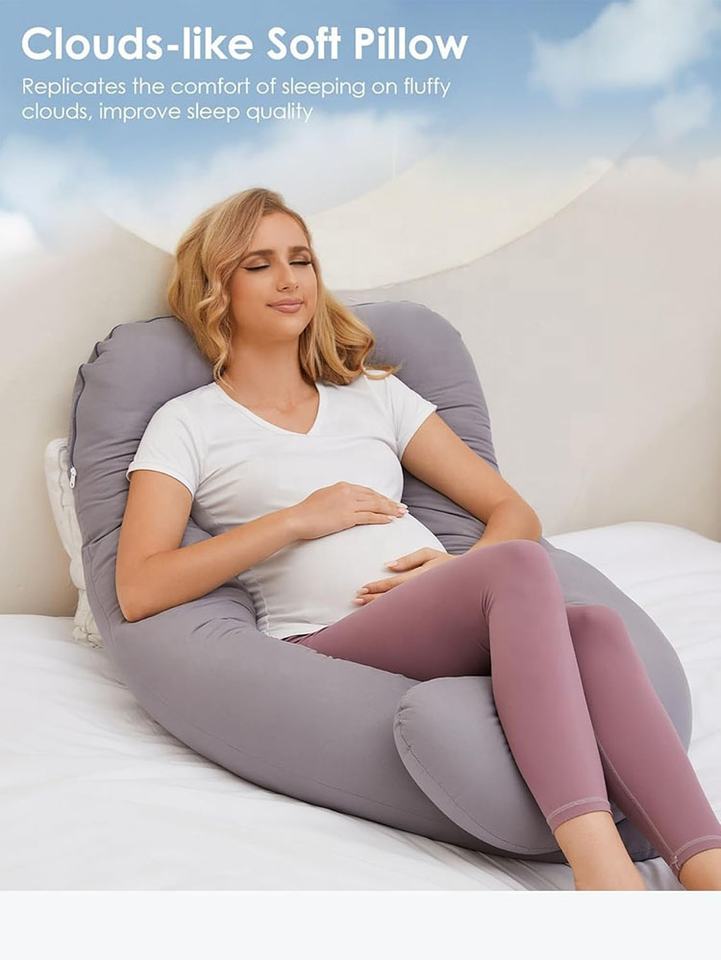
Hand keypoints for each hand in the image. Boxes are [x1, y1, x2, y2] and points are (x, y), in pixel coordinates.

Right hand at [289, 481, 406, 540]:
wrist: (298, 519)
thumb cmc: (307, 511)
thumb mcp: (323, 497)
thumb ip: (336, 496)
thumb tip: (343, 500)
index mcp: (343, 486)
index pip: (367, 491)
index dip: (381, 497)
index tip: (390, 501)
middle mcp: (348, 492)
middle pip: (375, 497)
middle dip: (390, 503)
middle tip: (403, 508)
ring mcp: (348, 504)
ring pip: (375, 506)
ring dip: (390, 510)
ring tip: (401, 515)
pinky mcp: (347, 517)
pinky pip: (369, 517)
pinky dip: (381, 518)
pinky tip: (390, 521)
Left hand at [353, 548, 454, 604]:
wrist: (469, 579)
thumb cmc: (446, 563)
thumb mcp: (429, 554)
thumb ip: (409, 559)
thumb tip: (389, 565)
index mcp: (420, 577)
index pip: (393, 583)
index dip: (377, 587)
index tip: (362, 588)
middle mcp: (420, 591)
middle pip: (391, 597)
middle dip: (372, 600)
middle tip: (356, 600)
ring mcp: (422, 601)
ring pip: (396, 605)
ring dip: (378, 606)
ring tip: (362, 606)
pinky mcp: (424, 606)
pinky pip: (404, 608)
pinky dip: (390, 610)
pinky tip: (380, 613)